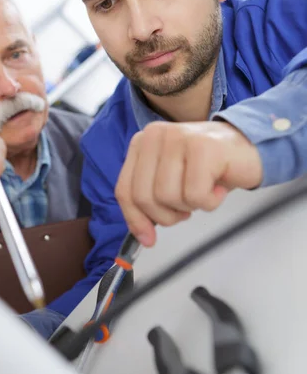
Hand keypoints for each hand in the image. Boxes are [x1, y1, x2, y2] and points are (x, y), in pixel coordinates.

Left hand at [115, 121, 262, 246]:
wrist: (249, 149)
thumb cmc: (209, 167)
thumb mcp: (170, 181)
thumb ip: (150, 202)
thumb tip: (143, 236)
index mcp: (143, 143)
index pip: (125, 190)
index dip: (135, 219)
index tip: (147, 238)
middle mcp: (156, 135)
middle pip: (144, 197)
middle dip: (167, 214)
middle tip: (186, 207)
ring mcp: (179, 138)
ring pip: (168, 197)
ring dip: (190, 205)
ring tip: (203, 191)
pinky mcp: (203, 147)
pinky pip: (195, 195)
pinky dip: (209, 202)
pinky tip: (217, 187)